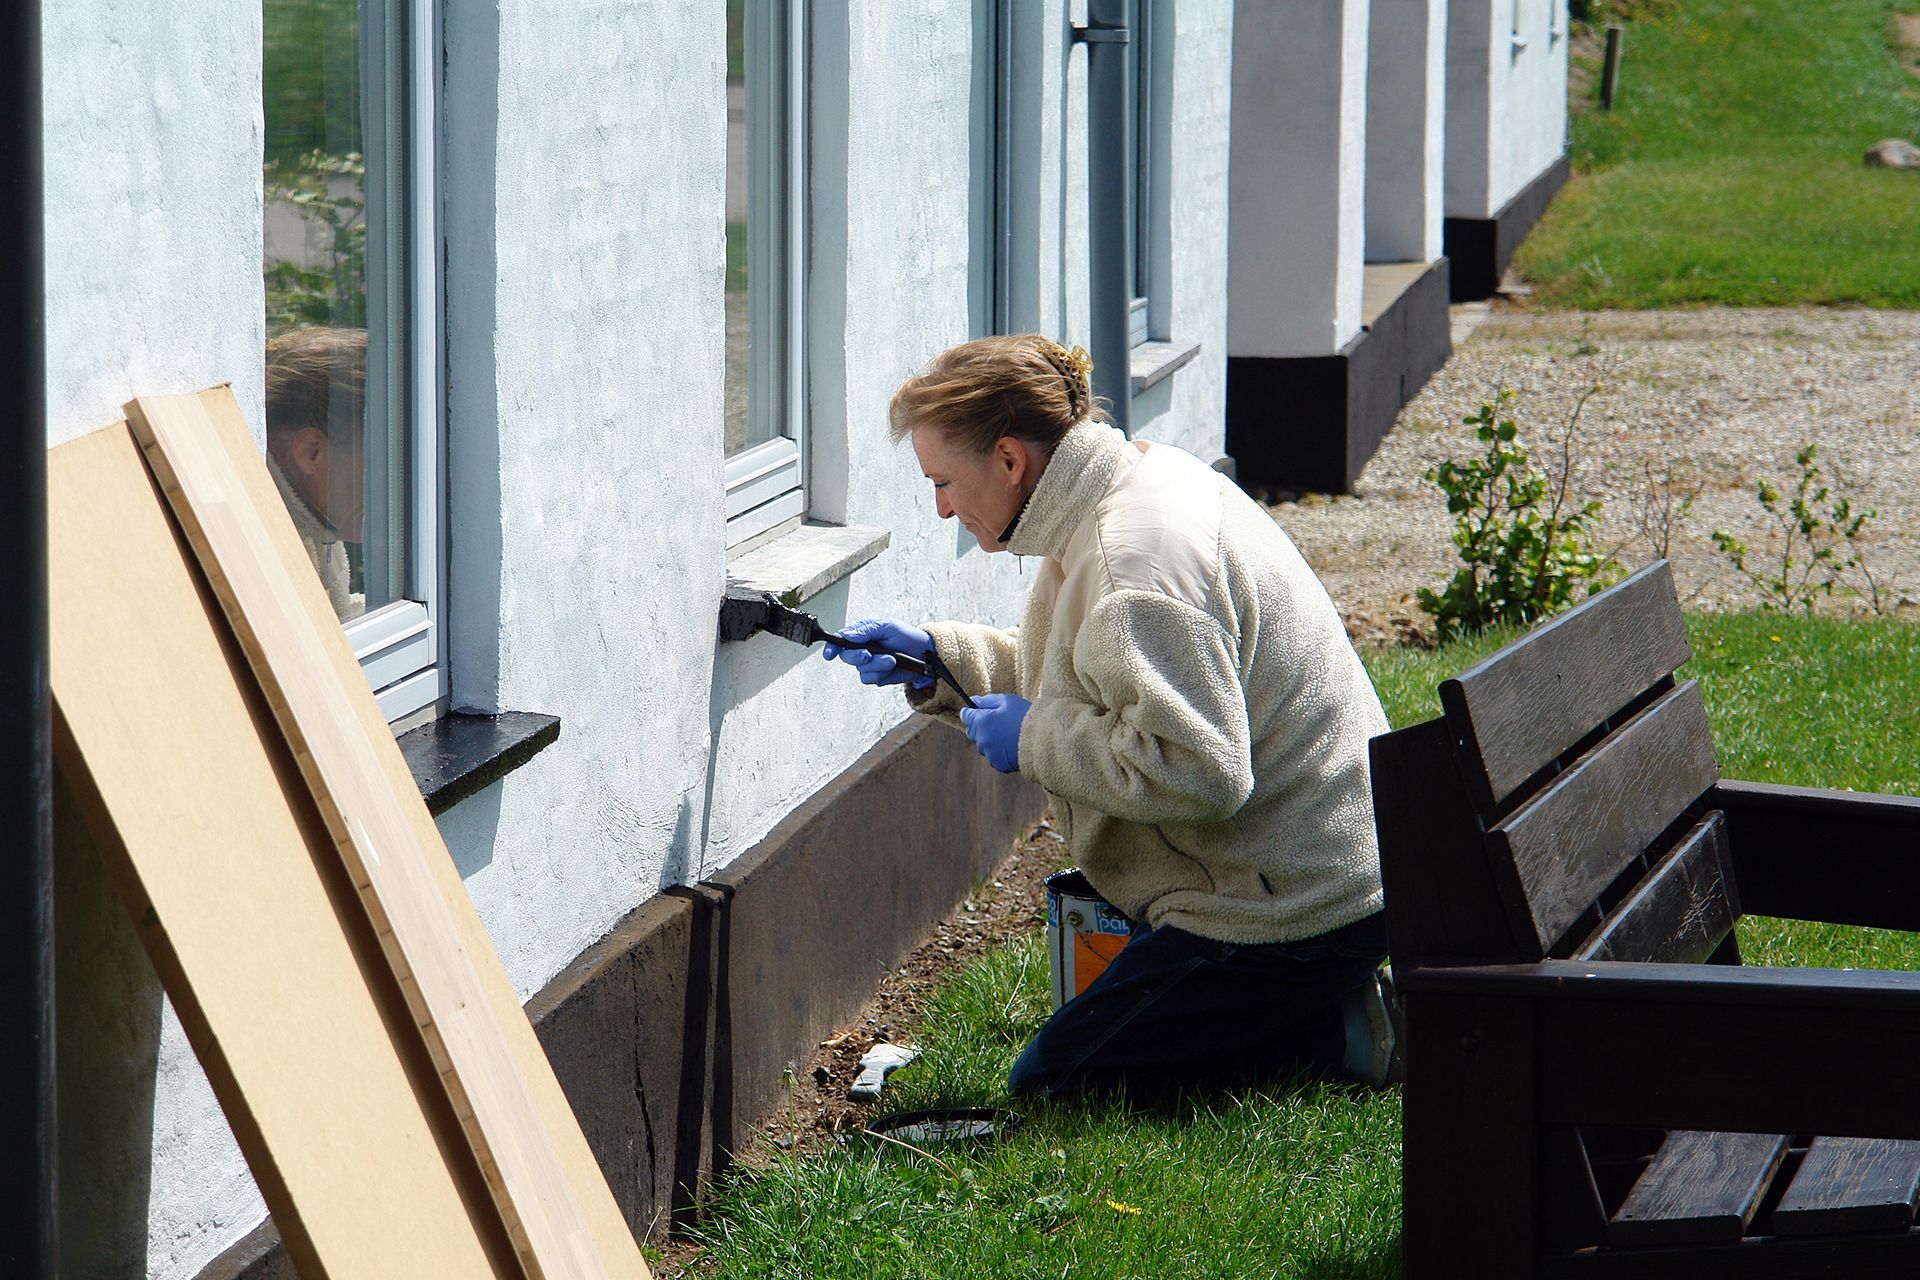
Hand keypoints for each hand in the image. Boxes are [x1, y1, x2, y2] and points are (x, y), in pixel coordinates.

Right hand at [821, 618, 935, 688]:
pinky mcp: (877, 676)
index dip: (832, 647)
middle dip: (858, 656)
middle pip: (847, 657)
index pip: (840, 640)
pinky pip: (870, 678)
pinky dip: (881, 673)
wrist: (923, 653)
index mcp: (862, 635)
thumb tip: (848, 635)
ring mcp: (869, 664)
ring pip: (861, 669)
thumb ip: (866, 630)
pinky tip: (891, 667)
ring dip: (877, 665)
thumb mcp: (887, 626)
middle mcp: (862, 650)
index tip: (830, 653)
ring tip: (892, 659)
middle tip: (869, 653)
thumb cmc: (906, 636)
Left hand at [960, 693, 1029, 772]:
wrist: (1044, 739)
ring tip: (1007, 734)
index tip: (979, 710)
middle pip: (972, 731)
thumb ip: (987, 701)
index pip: (965, 715)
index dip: (972, 711)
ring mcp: (989, 753)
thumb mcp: (1007, 701)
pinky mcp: (998, 763)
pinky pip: (992, 756)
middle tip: (998, 721)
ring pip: (982, 745)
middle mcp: (982, 739)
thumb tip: (973, 701)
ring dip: (989, 739)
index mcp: (982, 721)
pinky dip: (998, 751)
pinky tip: (1011, 745)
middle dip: (980, 726)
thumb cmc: (1026, 716)